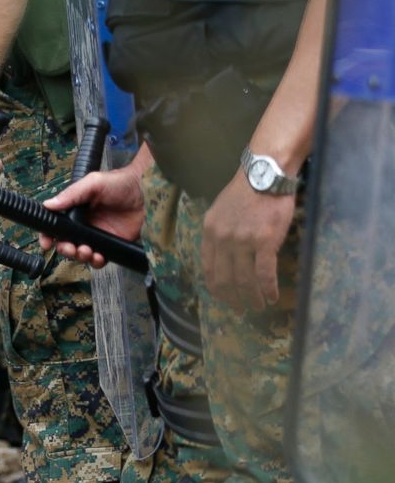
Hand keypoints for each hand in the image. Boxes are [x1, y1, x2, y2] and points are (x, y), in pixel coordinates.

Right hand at [38, 168, 145, 267]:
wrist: (147, 191)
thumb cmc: (121, 183)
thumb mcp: (93, 183)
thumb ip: (71, 194)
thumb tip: (48, 205)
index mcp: (76, 210)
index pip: (57, 225)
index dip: (49, 236)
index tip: (46, 242)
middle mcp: (85, 224)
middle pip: (66, 243)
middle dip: (65, 249)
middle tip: (70, 247)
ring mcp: (98, 236)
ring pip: (81, 254)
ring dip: (80, 256)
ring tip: (86, 250)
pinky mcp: (112, 245)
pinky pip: (99, 259)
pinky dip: (96, 261)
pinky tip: (99, 256)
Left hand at [202, 171, 295, 310]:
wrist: (266, 173)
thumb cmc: (246, 191)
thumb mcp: (220, 211)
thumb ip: (218, 234)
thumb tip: (221, 255)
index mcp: (209, 233)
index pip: (208, 270)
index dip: (216, 288)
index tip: (223, 298)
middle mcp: (222, 240)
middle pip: (225, 279)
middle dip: (233, 298)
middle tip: (241, 309)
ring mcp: (242, 242)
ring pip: (244, 280)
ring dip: (252, 298)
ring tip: (259, 306)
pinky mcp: (264, 242)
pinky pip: (264, 274)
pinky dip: (268, 289)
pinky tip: (273, 297)